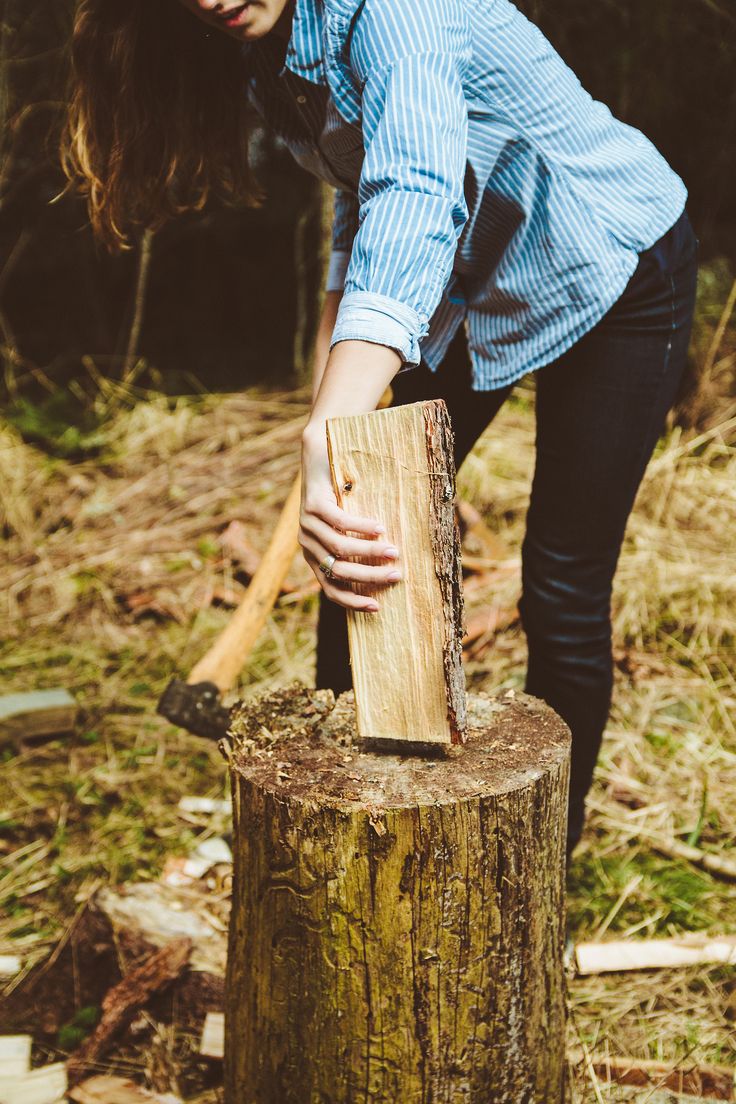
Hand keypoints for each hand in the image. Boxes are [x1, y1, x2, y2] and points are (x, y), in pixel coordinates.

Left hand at [299, 422, 401, 611]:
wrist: (318, 456)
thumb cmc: (338, 495)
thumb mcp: (343, 527)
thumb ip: (355, 547)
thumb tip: (386, 571)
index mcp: (313, 556)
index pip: (331, 589)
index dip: (353, 601)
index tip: (377, 607)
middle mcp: (306, 545)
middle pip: (340, 572)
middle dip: (370, 577)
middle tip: (397, 576)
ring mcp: (306, 525)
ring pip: (342, 549)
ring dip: (371, 553)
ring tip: (394, 552)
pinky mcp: (313, 505)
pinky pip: (341, 523)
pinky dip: (362, 528)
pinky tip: (380, 528)